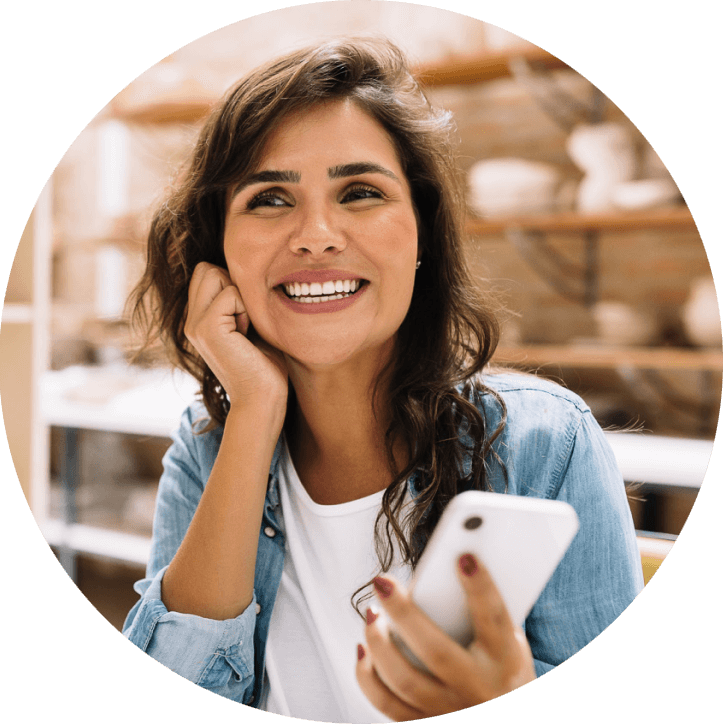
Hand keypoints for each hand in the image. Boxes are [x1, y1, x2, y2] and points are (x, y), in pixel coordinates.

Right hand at [184, 262, 287, 406]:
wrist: (262, 399)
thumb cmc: (265, 365)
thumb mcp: (249, 324)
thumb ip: (238, 301)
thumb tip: (243, 268)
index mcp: (198, 319)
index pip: (206, 271)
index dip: (232, 286)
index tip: (245, 320)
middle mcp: (190, 321)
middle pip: (207, 268)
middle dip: (234, 287)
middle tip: (245, 323)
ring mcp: (195, 324)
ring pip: (214, 274)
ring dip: (239, 298)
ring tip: (244, 329)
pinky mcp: (206, 328)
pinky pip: (230, 293)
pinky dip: (245, 311)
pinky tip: (246, 336)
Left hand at [356, 554, 535, 719]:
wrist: (502, 716)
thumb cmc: (502, 668)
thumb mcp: (508, 641)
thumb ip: (480, 611)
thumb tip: (449, 564)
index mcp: (506, 659)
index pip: (493, 618)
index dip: (480, 587)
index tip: (463, 557)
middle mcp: (478, 687)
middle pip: (436, 651)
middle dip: (404, 613)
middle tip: (381, 581)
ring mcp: (450, 710)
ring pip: (406, 681)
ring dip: (380, 644)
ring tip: (371, 613)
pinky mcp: (425, 723)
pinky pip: (387, 704)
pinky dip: (368, 676)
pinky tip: (363, 649)